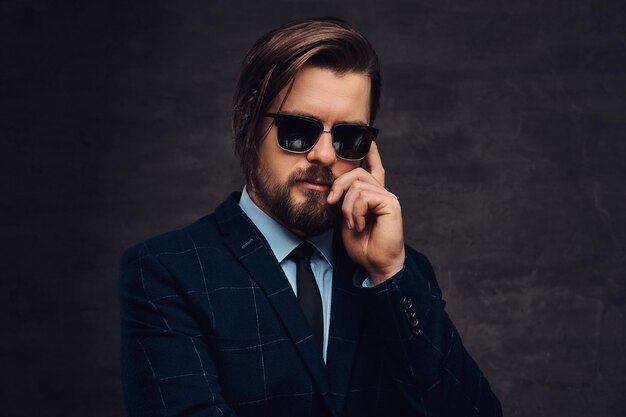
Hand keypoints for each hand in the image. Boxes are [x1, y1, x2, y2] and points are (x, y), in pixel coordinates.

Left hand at [327, 142, 404, 284]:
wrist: (375, 264)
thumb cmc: (362, 246)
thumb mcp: (345, 219)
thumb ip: (343, 201)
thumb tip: (332, 188)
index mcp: (372, 196)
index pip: (373, 168)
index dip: (370, 152)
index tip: (368, 138)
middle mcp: (382, 193)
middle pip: (355, 172)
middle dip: (338, 185)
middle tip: (331, 202)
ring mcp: (387, 197)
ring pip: (356, 185)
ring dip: (346, 207)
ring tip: (352, 224)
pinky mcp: (390, 203)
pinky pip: (363, 196)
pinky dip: (355, 212)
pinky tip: (358, 225)